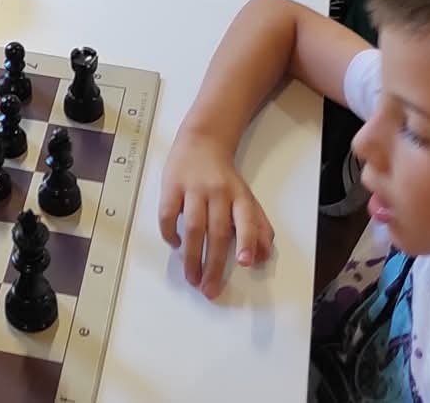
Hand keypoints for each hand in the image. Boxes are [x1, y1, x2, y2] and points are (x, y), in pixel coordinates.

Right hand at [157, 129, 273, 297]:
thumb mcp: (246, 198)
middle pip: (217, 231)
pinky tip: (174, 244)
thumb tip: (261, 257)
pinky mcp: (172, 185)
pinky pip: (168, 214)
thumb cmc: (225, 177)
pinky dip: (170, 233)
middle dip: (213, 264)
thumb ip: (258, 227)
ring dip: (191, 256)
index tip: (244, 262)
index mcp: (239, 195)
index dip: (247, 240)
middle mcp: (218, 191)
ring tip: (192, 278)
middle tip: (209, 289)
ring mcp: (193, 187)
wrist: (202, 140)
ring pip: (193, 226)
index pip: (246, 219)